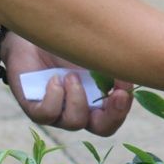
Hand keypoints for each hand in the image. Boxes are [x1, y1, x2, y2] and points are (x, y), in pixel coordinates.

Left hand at [3, 33, 133, 135]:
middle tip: (116, 94)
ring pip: (74, 122)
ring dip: (77, 97)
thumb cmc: (67, 43)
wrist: (33, 35)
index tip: (124, 90)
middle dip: (112, 114)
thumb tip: (130, 73)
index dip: (122, 109)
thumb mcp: (93, 52)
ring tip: (70, 75)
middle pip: (102, 128)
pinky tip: (53, 78)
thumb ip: (111, 64)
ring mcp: (58, 113)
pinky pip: (48, 115)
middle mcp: (80, 111)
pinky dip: (54, 96)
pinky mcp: (35, 110)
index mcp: (97, 100)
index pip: (115, 117)